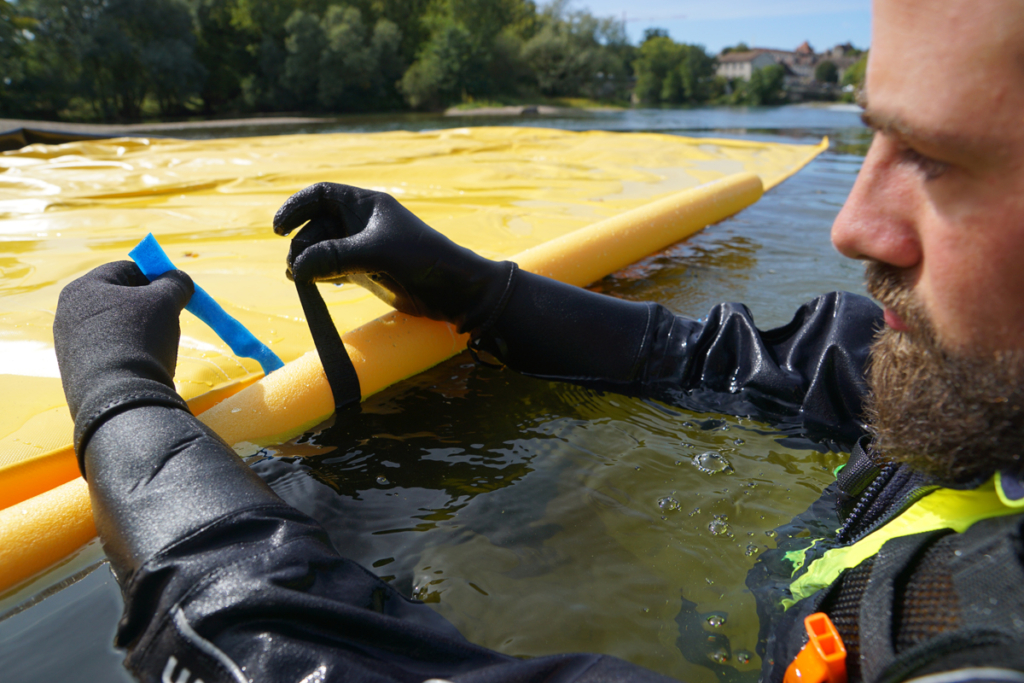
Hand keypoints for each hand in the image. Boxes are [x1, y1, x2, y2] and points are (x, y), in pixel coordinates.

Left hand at [53, 261, 193, 459]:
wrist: (119, 399)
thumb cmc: (139, 339)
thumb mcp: (165, 302)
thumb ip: (175, 283)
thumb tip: (179, 279)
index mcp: (82, 288)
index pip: (126, 269)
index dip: (156, 277)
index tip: (175, 294)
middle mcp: (68, 312)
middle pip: (120, 298)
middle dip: (149, 306)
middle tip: (169, 320)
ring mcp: (69, 343)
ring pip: (116, 325)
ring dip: (141, 331)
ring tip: (155, 348)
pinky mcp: (76, 370)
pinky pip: (110, 350)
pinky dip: (129, 353)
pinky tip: (142, 367)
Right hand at [273, 183, 514, 333]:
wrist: (453, 291)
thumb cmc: (422, 260)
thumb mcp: (376, 252)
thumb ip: (334, 256)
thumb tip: (296, 268)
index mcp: (366, 205)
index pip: (320, 195)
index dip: (296, 207)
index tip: (278, 228)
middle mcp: (361, 223)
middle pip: (315, 226)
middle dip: (302, 245)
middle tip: (298, 268)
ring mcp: (361, 248)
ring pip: (320, 250)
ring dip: (307, 263)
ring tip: (302, 279)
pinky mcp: (364, 272)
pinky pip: (331, 269)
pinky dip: (319, 276)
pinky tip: (314, 286)